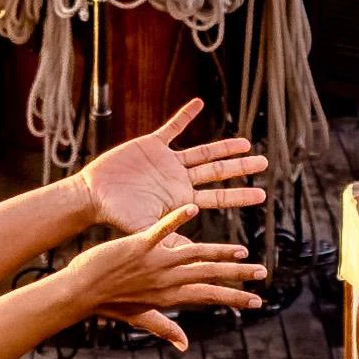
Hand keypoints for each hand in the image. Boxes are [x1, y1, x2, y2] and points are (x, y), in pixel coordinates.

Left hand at [76, 219, 268, 354]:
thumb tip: (185, 346)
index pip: (209, 296)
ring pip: (194, 255)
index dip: (234, 298)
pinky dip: (176, 220)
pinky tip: (192, 208)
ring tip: (241, 250)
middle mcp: (166, 280)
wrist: (80, 293)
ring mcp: (154, 263)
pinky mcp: (138, 246)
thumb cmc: (109, 304)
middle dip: (238, 275)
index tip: (256, 300)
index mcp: (170, 296)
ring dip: (219, 252)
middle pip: (209, 276)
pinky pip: (161, 231)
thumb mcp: (141, 318)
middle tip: (262, 273)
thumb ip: (165, 329)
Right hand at [83, 100, 270, 239]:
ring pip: (202, 151)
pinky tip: (199, 103)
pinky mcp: (152, 145)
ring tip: (245, 142)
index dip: (240, 196)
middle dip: (241, 168)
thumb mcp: (149, 232)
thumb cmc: (118, 217)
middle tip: (264, 162)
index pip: (218, 196)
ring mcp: (167, 161)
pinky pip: (172, 127)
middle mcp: (179, 179)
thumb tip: (197, 255)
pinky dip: (186, 115)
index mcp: (182, 199)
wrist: (94, 197)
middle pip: (217, 171)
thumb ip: (173, 238)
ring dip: (224, 146)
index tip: (262, 195)